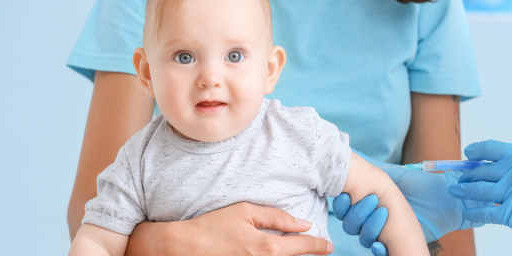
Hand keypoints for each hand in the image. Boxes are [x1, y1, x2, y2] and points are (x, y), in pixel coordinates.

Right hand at [127, 202, 332, 254]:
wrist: (183, 247)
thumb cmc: (213, 225)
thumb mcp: (246, 212)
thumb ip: (277, 217)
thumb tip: (303, 223)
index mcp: (267, 247)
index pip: (303, 247)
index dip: (319, 246)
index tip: (328, 246)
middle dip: (309, 255)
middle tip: (322, 250)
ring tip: (298, 252)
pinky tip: (279, 254)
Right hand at [331, 150, 487, 255]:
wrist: (444, 199)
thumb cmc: (419, 185)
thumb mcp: (395, 176)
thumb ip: (372, 167)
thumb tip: (351, 155)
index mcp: (368, 204)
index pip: (344, 210)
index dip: (343, 205)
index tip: (347, 196)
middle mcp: (371, 221)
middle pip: (350, 225)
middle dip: (358, 214)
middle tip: (373, 200)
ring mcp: (383, 235)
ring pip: (363, 238)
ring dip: (369, 228)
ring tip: (384, 213)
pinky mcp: (396, 246)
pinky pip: (379, 252)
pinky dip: (378, 249)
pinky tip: (381, 244)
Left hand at [448, 140, 511, 249]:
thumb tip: (498, 171)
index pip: (489, 148)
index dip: (474, 150)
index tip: (468, 154)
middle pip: (479, 171)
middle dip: (466, 176)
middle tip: (460, 179)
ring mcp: (510, 192)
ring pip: (477, 190)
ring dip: (463, 191)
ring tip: (456, 191)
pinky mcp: (511, 213)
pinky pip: (484, 212)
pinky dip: (473, 212)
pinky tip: (467, 212)